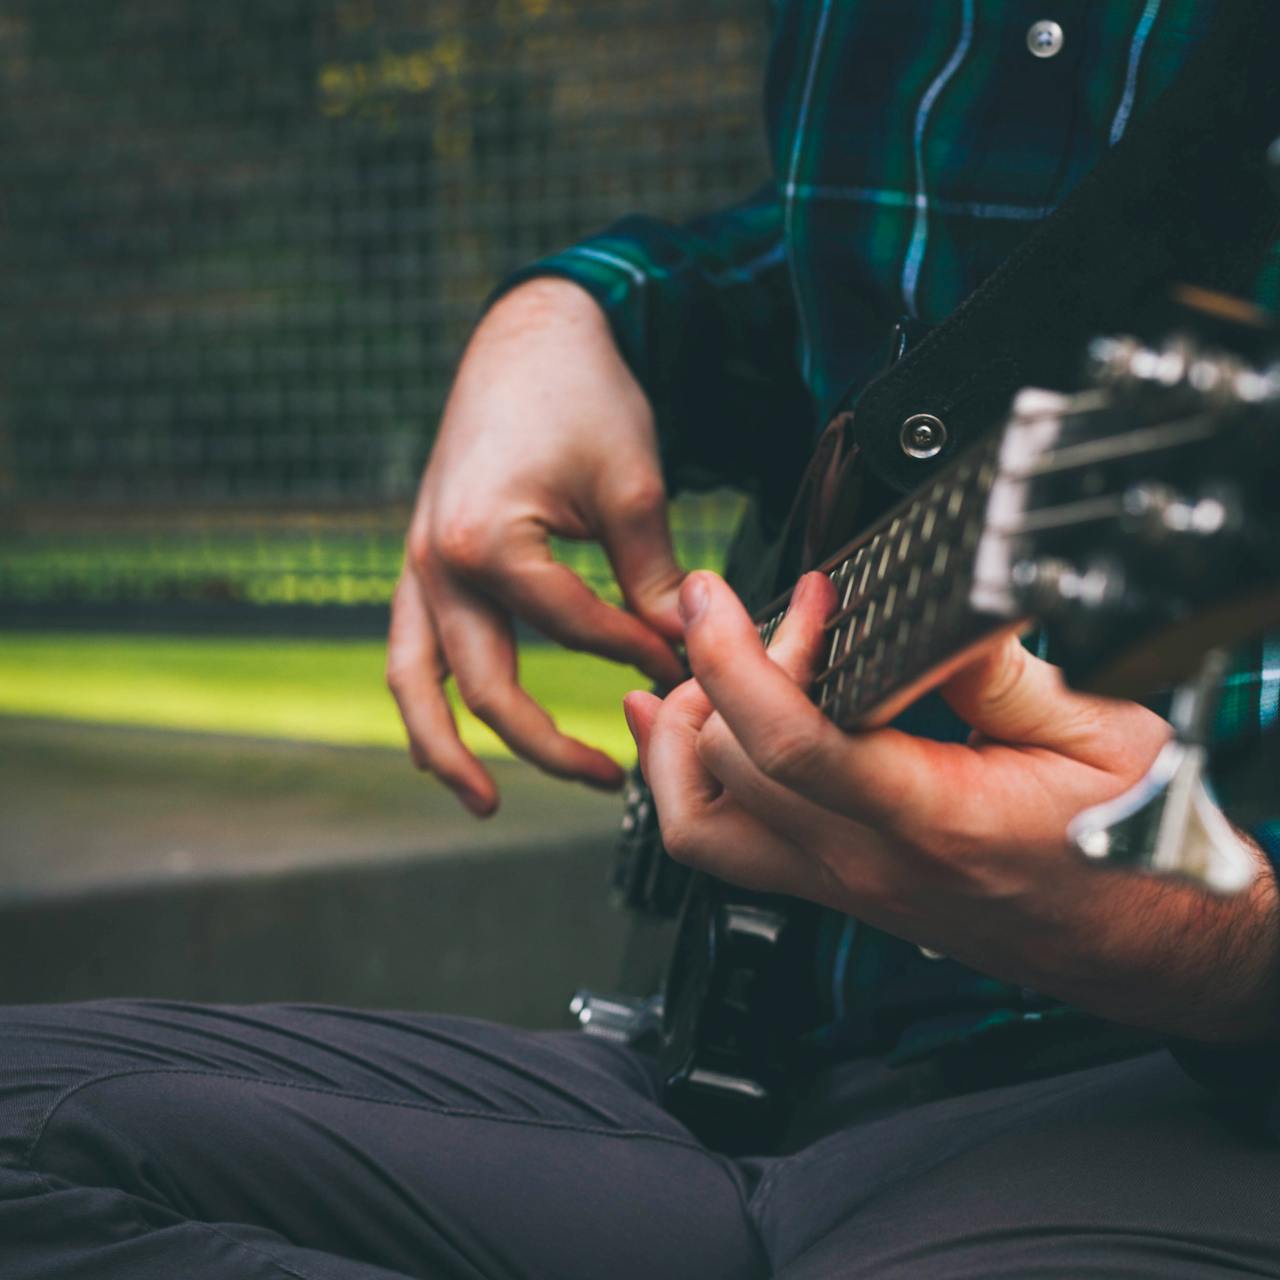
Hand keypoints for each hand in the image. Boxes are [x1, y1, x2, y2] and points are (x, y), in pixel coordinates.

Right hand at [388, 278, 685, 814]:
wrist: (528, 335)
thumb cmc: (582, 397)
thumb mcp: (632, 487)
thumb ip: (653, 581)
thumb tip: (686, 654)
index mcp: (486, 542)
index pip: (574, 633)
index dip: (638, 656)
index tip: (688, 669)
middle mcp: (434, 563)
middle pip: (485, 687)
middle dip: (548, 744)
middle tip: (611, 781)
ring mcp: (415, 563)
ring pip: (415, 683)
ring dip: (445, 750)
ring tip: (483, 803)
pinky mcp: (420, 559)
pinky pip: (409, 647)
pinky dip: (426, 698)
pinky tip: (452, 734)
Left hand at [626, 571, 1279, 1041]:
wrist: (1137, 942)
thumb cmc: (1132, 845)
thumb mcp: (1100, 735)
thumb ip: (1002, 673)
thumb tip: (925, 616)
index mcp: (933, 816)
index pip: (791, 742)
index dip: (735, 658)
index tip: (716, 598)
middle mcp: (866, 859)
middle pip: (729, 762)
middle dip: (729, 669)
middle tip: (780, 615)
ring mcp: (840, 880)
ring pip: (698, 824)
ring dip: (673, 741)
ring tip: (696, 675)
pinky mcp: (832, 886)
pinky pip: (725, 845)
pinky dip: (686, 783)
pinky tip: (686, 732)